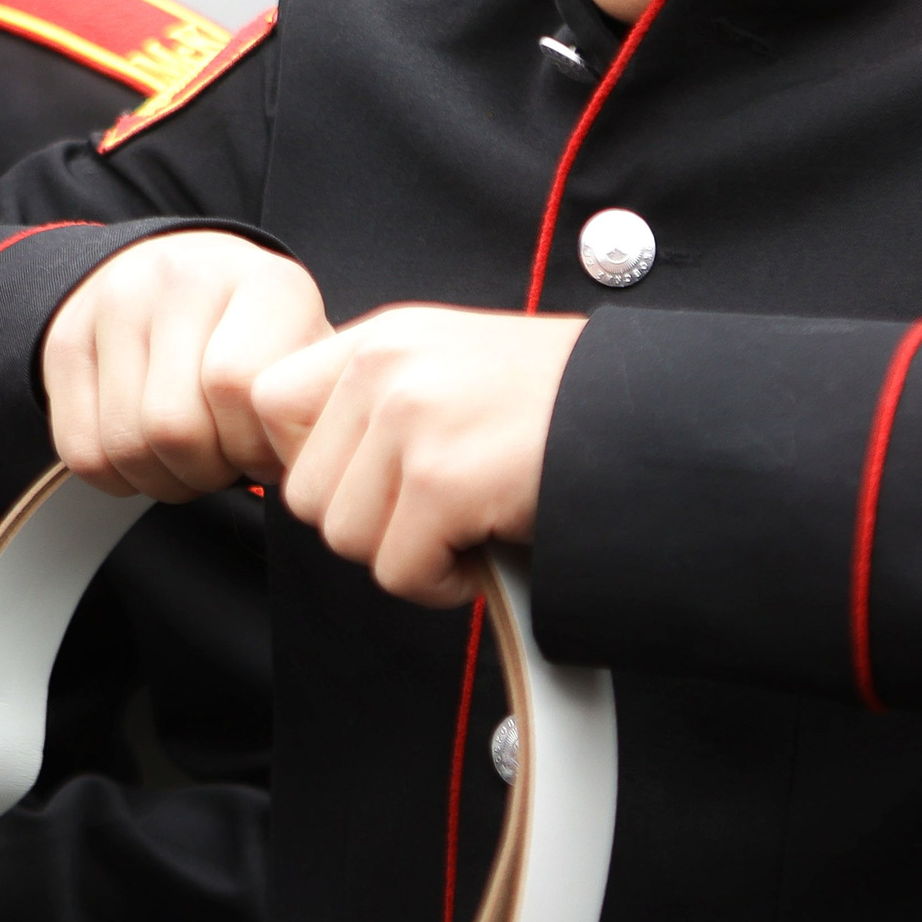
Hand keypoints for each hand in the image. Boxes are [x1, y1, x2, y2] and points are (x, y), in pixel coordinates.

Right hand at [42, 232, 332, 500]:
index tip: (265, 455)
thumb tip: (304, 473)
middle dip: (208, 472)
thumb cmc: (259, 335)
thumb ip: (310, 407)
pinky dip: (121, 478)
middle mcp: (181, 279)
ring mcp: (113, 305)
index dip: (253, 449)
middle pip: (175, 427)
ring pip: (126, 446)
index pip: (237, 387)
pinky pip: (83, 451)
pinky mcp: (65, 341)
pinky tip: (152, 455)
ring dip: (166, 479)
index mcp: (263, 283)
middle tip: (225, 463)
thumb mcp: (304, 353)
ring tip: (193, 458)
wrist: (181, 270)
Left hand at [251, 306, 585, 606]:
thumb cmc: (561, 409)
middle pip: (303, 492)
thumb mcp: (451, 369)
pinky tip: (487, 545)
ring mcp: (411, 422)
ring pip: (344, 539)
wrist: (654, 420)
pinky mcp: (443, 482)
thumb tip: (307, 472)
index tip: (366, 482)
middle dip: (366, 521)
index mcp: (381, 337)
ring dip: (406, 553)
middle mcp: (385, 367)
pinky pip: (398, 573)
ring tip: (467, 523)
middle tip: (435, 511)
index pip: (268, 404)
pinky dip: (442, 583)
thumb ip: (376, 402)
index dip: (309, 461)